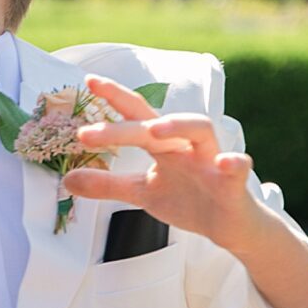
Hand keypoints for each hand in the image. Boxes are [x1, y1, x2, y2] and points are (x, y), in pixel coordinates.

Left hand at [62, 76, 256, 249]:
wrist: (228, 226)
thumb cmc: (188, 200)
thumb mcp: (142, 193)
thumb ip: (108, 184)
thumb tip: (68, 178)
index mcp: (164, 145)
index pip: (136, 115)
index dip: (114, 98)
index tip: (89, 82)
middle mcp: (186, 144)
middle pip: (158, 122)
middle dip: (125, 124)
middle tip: (89, 132)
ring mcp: (211, 160)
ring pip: (201, 129)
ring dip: (178, 125)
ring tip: (153, 131)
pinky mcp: (234, 182)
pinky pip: (238, 168)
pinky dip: (233, 163)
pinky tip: (225, 163)